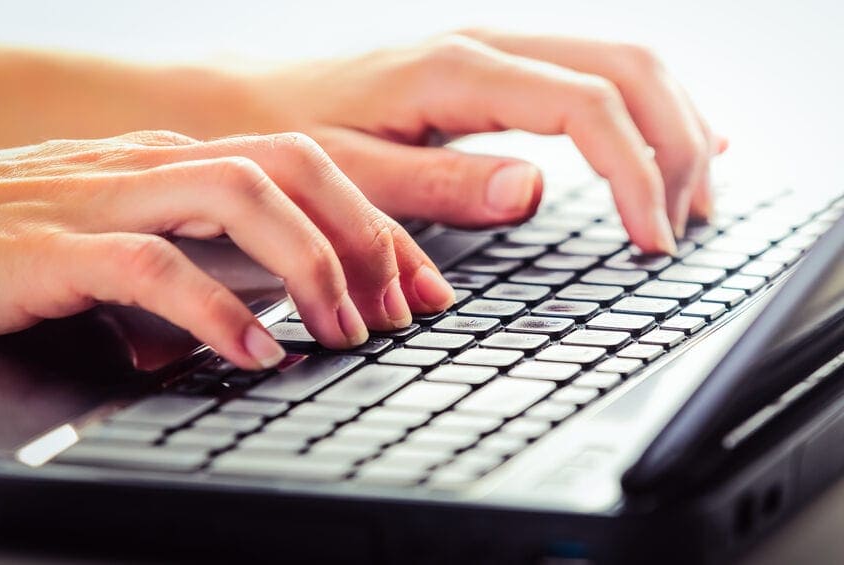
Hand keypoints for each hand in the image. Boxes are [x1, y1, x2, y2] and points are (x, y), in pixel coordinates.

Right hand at [0, 131, 453, 368]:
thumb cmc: (31, 246)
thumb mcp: (144, 244)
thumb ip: (213, 260)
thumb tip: (289, 303)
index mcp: (181, 163)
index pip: (309, 172)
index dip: (379, 227)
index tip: (427, 287)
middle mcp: (154, 165)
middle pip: (292, 164)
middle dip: (364, 235)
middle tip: (399, 311)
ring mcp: (103, 196)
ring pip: (237, 194)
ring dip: (309, 266)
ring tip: (344, 332)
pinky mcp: (51, 246)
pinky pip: (151, 266)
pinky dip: (215, 311)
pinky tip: (255, 353)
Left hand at [250, 30, 727, 252]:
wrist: (260, 105)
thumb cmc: (299, 140)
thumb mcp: (356, 173)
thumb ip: (441, 184)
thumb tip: (529, 191)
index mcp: (460, 72)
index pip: (587, 106)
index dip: (635, 172)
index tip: (653, 240)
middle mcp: (492, 47)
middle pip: (629, 69)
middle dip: (675, 147)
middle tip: (685, 225)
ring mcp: (501, 53)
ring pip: (626, 65)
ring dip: (674, 126)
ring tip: (694, 198)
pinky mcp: (503, 72)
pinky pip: (599, 75)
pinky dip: (648, 111)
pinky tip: (677, 142)